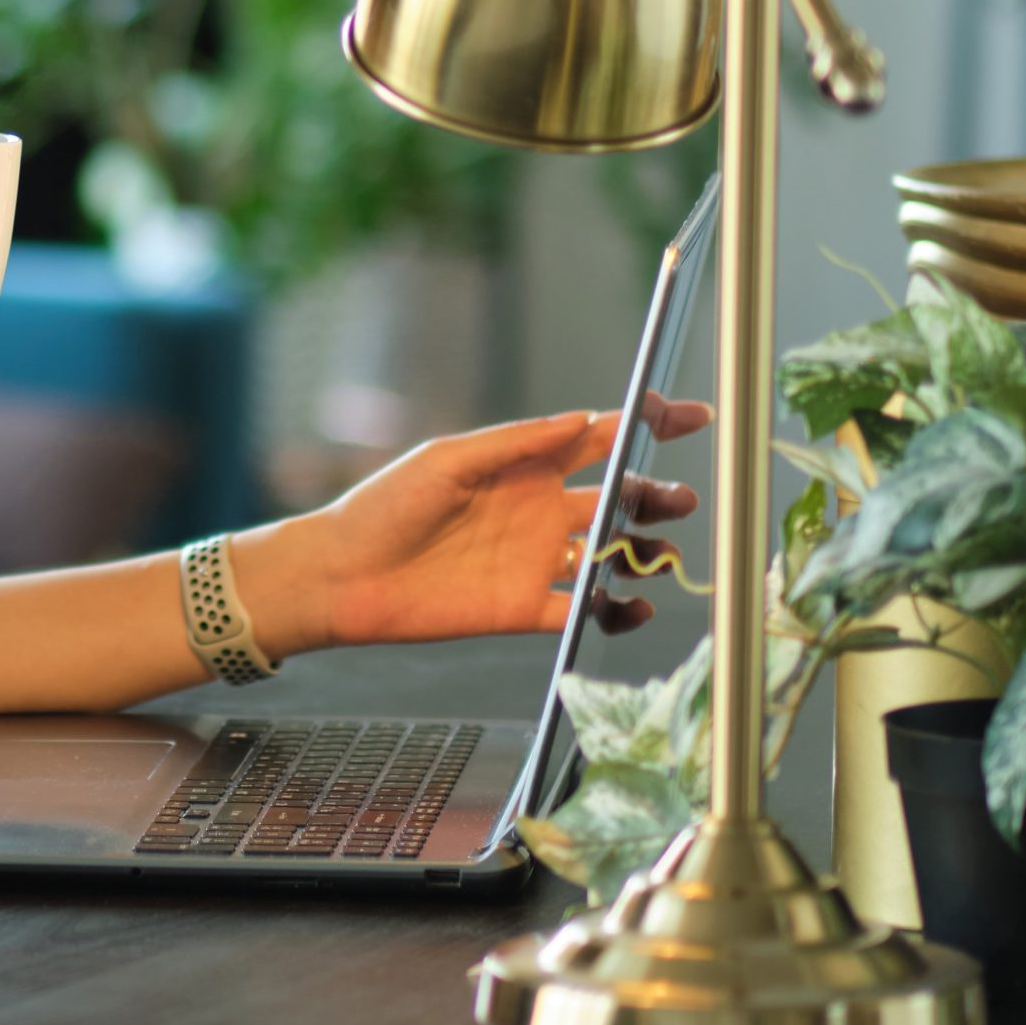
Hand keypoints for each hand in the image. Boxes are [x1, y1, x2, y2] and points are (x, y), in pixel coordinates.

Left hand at [237, 397, 713, 650]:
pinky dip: (617, 609)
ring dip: (646, 551)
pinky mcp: (524, 608)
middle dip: (656, 494)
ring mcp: (535, 560)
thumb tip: (582, 418)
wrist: (343, 576)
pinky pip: (585, 610)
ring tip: (660, 551)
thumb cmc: (383, 507)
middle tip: (677, 498)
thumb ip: (516, 443)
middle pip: (618, 498)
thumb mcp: (447, 460)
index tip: (682, 414)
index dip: (642, 423)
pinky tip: (634, 604)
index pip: (596, 439)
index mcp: (522, 467)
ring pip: (612, 554)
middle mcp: (538, 512)